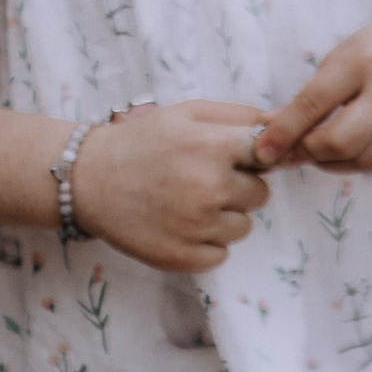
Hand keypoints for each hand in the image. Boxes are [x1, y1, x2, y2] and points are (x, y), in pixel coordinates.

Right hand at [70, 101, 272, 271]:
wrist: (85, 178)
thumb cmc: (143, 142)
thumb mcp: (189, 113)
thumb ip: (243, 117)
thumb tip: (286, 126)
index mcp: (213, 147)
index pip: (269, 156)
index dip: (254, 158)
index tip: (235, 159)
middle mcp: (208, 187)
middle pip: (260, 195)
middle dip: (237, 187)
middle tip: (199, 179)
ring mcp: (195, 226)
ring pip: (243, 226)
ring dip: (223, 217)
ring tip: (185, 201)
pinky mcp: (182, 257)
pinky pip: (221, 253)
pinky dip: (205, 243)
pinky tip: (178, 224)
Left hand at [256, 10, 371, 173]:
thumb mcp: (349, 54)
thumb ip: (315, 91)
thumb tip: (272, 127)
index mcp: (363, 61)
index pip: (313, 104)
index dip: (283, 132)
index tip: (262, 151)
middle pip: (338, 142)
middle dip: (309, 152)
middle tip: (296, 151)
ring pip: (362, 160)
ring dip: (332, 163)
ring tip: (320, 152)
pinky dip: (358, 159)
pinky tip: (350, 148)